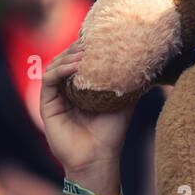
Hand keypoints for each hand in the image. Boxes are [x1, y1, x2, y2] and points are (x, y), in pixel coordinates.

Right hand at [40, 39, 135, 188]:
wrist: (98, 158)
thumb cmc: (111, 133)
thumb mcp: (123, 102)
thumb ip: (129, 84)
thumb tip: (147, 64)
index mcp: (81, 88)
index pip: (78, 61)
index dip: (85, 48)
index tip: (99, 37)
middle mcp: (66, 90)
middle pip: (65, 60)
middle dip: (76, 48)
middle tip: (90, 39)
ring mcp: (55, 97)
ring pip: (55, 66)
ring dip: (68, 56)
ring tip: (84, 51)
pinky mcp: (47, 105)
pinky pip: (49, 80)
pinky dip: (61, 69)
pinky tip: (75, 66)